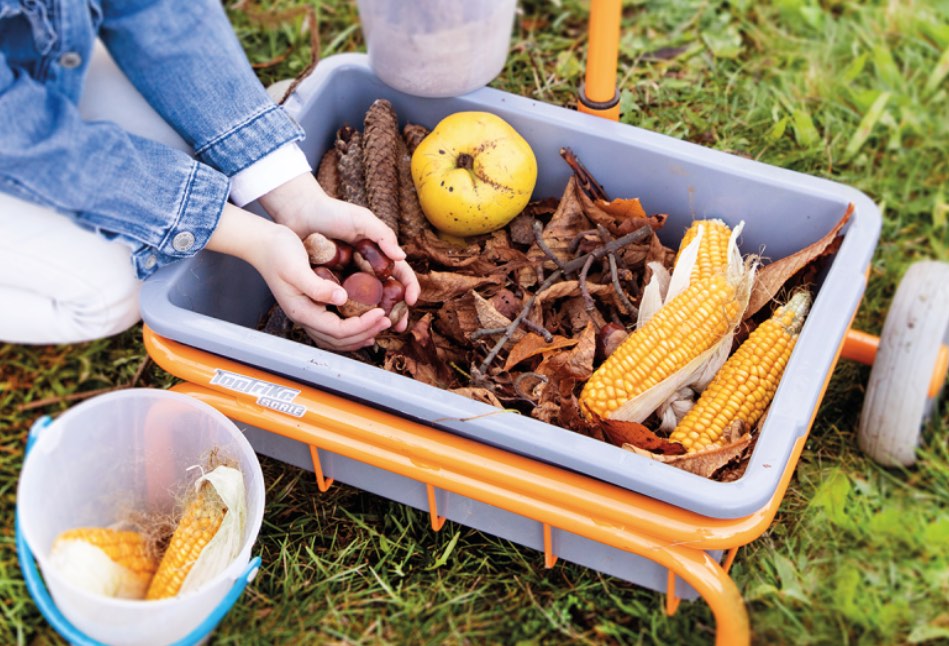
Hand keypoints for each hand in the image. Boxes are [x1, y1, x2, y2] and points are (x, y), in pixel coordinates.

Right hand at [207, 205, 392, 351]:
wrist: (262, 244)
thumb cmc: (277, 252)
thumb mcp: (297, 268)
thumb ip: (318, 287)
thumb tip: (342, 299)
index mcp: (302, 311)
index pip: (338, 330)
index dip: (363, 325)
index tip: (381, 313)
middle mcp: (305, 317)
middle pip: (339, 339)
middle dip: (366, 332)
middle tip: (387, 321)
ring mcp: (308, 313)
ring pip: (336, 337)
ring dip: (360, 335)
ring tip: (379, 326)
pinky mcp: (312, 305)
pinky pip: (333, 326)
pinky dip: (350, 328)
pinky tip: (363, 321)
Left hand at [258, 172, 420, 325]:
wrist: (299, 212)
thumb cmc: (332, 212)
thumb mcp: (361, 219)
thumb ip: (383, 235)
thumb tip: (401, 257)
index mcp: (378, 254)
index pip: (401, 274)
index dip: (409, 288)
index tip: (411, 301)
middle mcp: (366, 269)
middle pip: (387, 295)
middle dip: (396, 311)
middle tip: (397, 326)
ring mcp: (349, 278)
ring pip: (366, 304)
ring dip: (373, 318)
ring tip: (377, 331)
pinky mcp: (331, 284)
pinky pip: (343, 303)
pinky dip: (349, 315)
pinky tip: (352, 326)